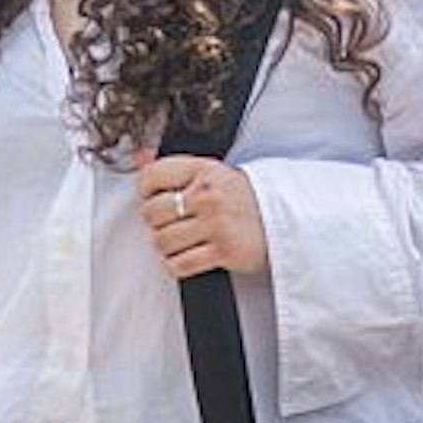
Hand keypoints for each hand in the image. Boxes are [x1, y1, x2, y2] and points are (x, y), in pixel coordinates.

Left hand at [133, 147, 269, 278]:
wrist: (283, 221)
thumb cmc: (243, 199)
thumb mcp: (212, 174)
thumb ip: (176, 168)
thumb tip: (140, 157)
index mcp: (204, 170)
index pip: (152, 176)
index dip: (146, 191)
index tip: (153, 198)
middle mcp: (208, 195)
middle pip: (152, 213)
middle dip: (156, 222)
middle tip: (170, 223)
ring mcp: (216, 224)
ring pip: (162, 241)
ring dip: (167, 246)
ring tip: (181, 241)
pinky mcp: (223, 251)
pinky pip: (179, 264)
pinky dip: (176, 265)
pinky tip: (186, 256)